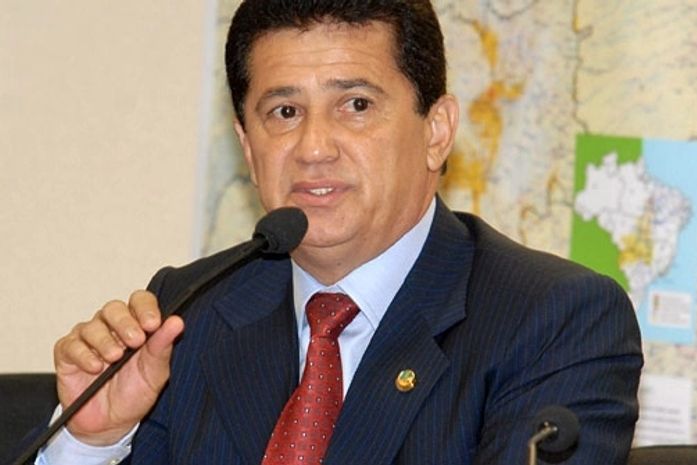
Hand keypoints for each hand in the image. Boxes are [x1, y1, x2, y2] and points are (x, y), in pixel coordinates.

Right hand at [54, 290, 184, 445]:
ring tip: (115, 357)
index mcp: (136, 325)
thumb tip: (177, 322)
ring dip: (105, 341)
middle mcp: (110, 327)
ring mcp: (87, 339)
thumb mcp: (155, 371)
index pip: (139, 301)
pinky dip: (84, 355)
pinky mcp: (66, 353)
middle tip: (135, 341)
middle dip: (125, 322)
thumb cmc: (134, 392)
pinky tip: (96, 367)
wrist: (111, 423)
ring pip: (92, 326)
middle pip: (114, 308)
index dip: (145, 308)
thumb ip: (163, 345)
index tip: (153, 324)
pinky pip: (71, 345)